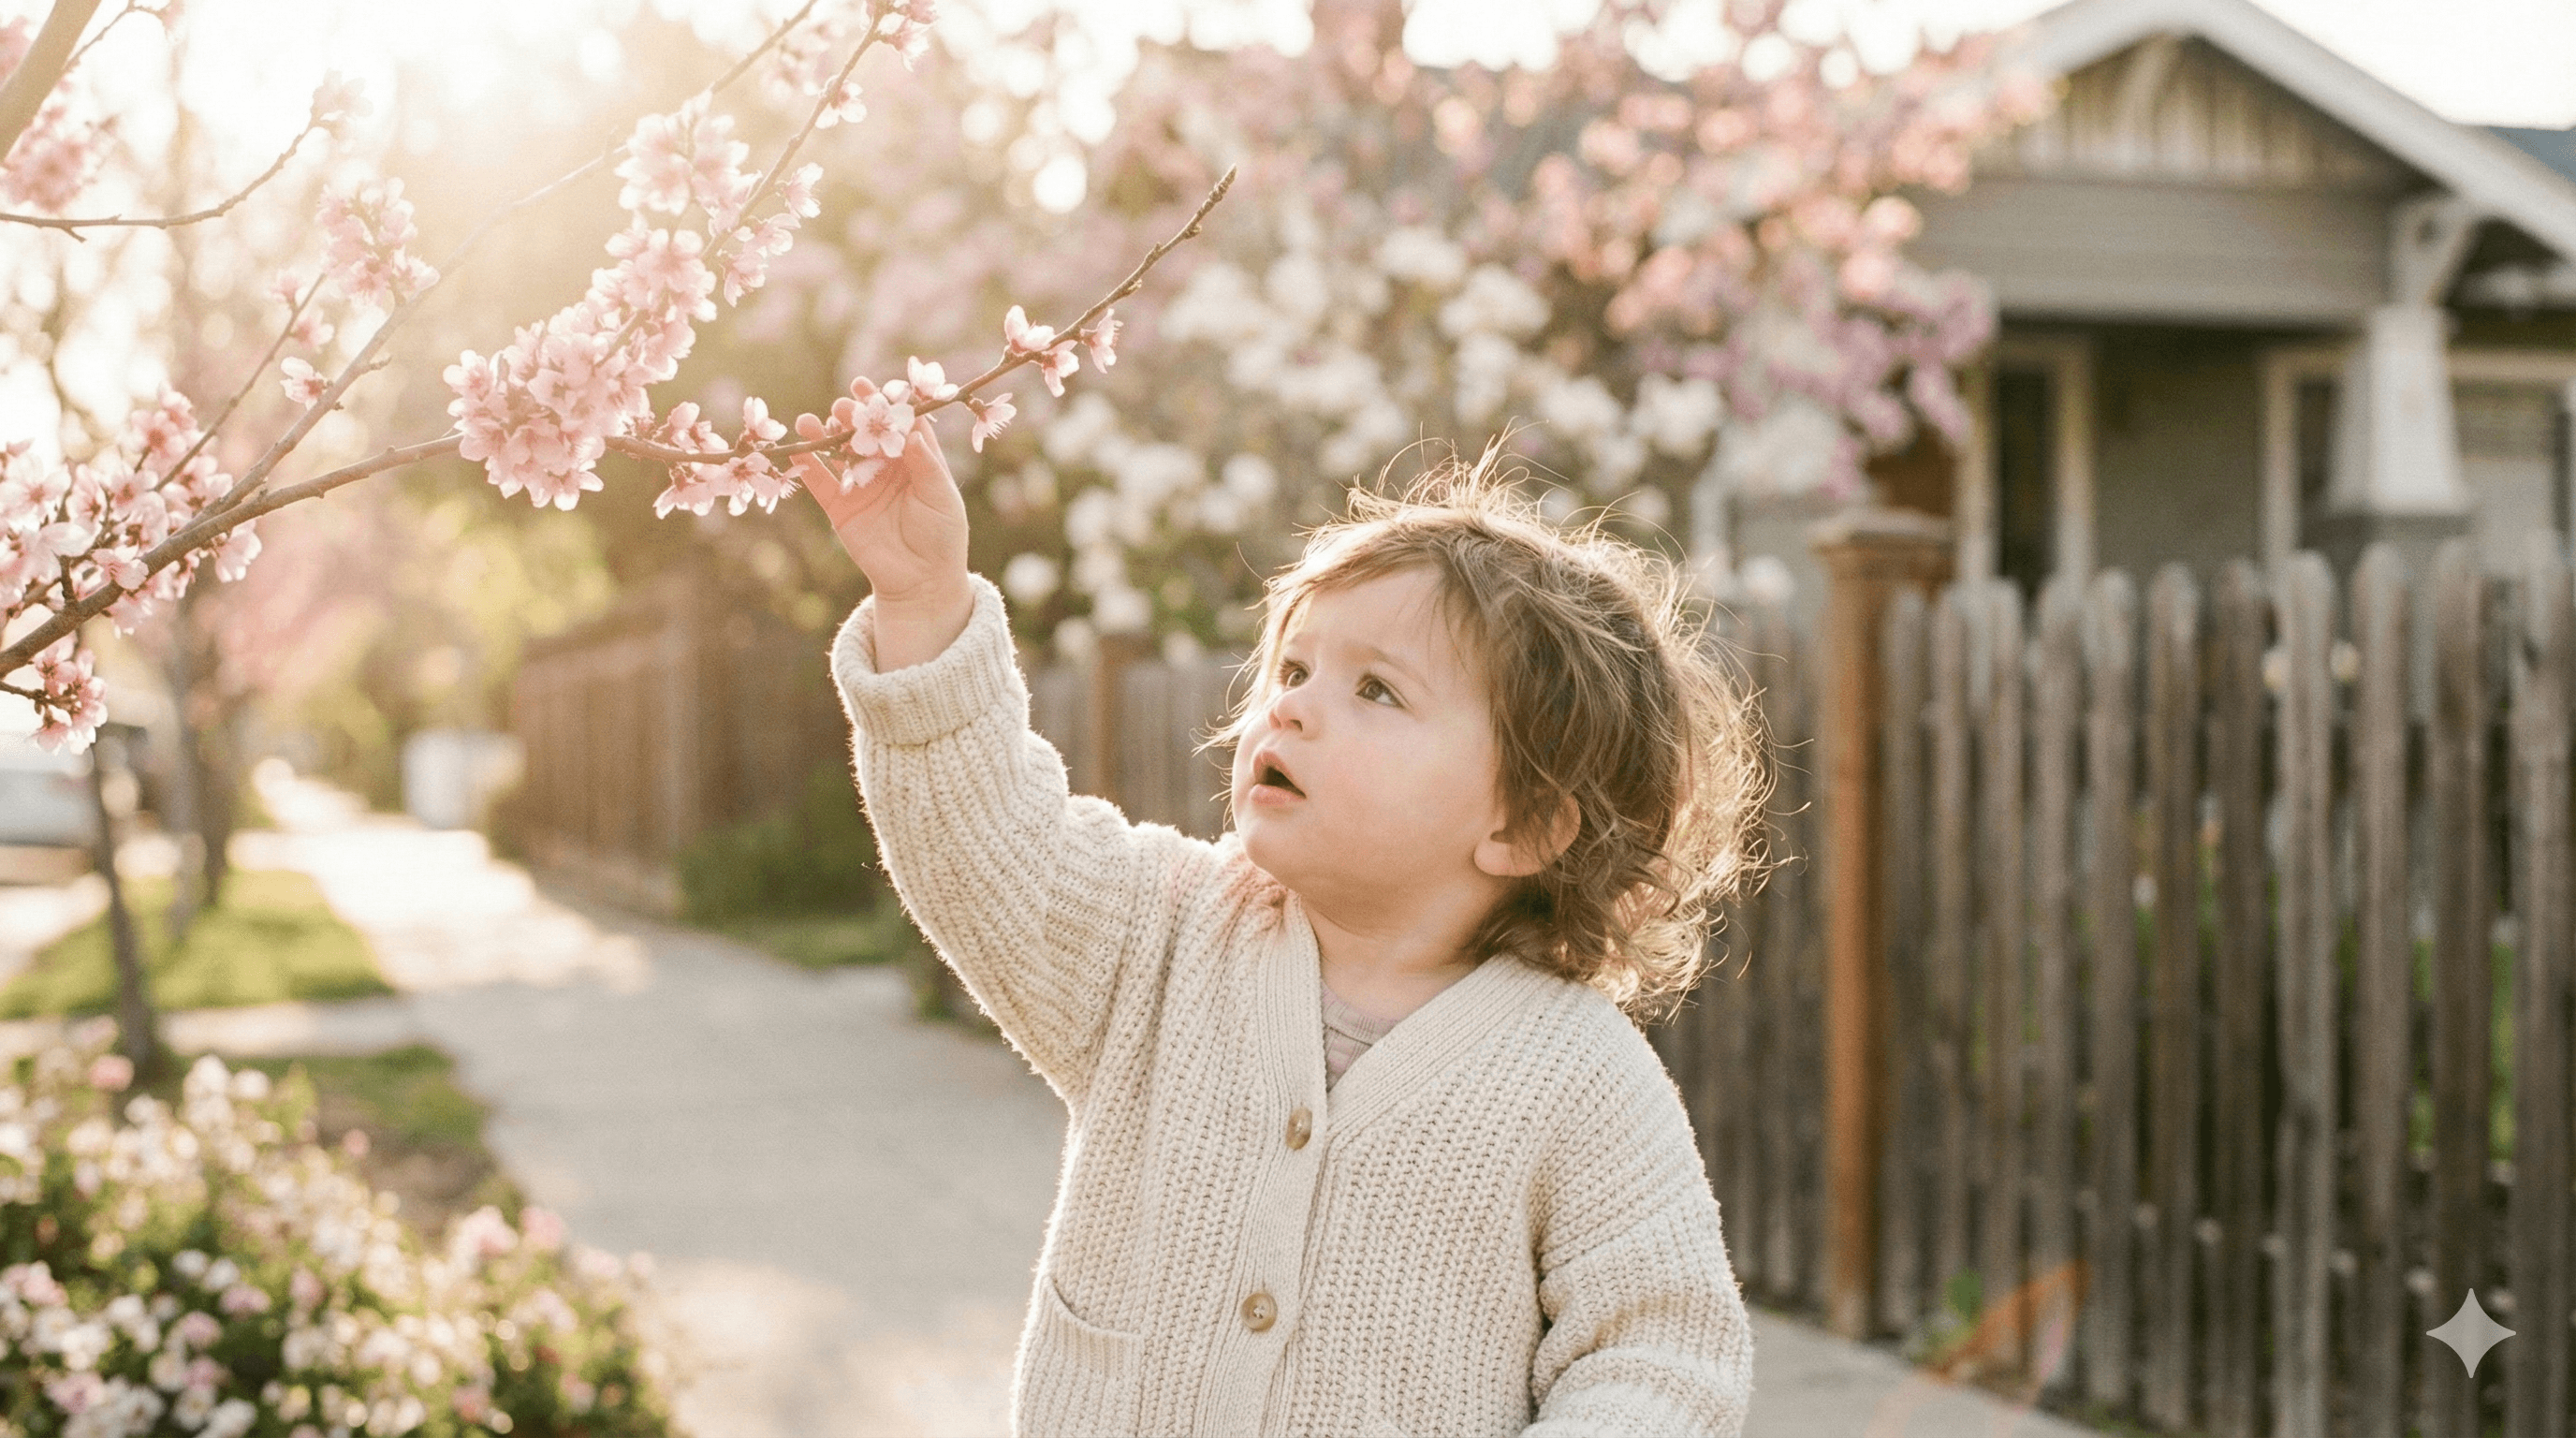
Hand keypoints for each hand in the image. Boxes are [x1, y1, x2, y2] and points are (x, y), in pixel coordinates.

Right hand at [797, 379, 972, 668]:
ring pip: (839, 453)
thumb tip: (912, 430)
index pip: (899, 425)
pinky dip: (807, 466)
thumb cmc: (942, 536)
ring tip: (811, 421)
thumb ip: (925, 465)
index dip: (886, 405)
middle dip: (853, 417)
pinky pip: (820, 483)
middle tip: (843, 407)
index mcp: (916, 460)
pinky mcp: (841, 508)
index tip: (871, 387)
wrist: (922, 582)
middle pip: (866, 434)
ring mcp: (861, 486)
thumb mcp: (941, 498)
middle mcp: (886, 468)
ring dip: (825, 436)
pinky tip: (796, 449)